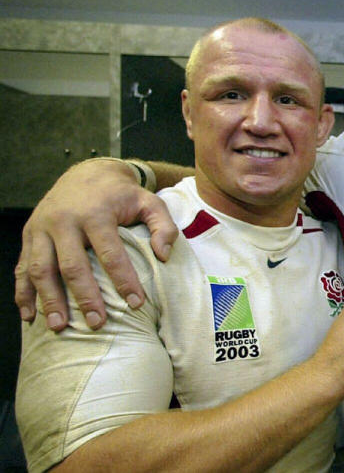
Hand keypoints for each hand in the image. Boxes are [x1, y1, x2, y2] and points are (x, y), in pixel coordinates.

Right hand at [14, 159, 177, 330]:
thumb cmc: (121, 195)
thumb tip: (163, 255)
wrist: (87, 173)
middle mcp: (64, 221)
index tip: (136, 304)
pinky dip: (23, 293)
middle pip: (72, 266)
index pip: (111, 253)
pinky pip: (21, 268)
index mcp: (95, 213)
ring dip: (49, 300)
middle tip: (98, 324)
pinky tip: (30, 316)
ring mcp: (41, 229)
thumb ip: (163, 225)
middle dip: (85, 298)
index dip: (124, 280)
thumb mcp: (149, 201)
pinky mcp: (29, 235)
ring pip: (41, 269)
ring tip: (61, 327)